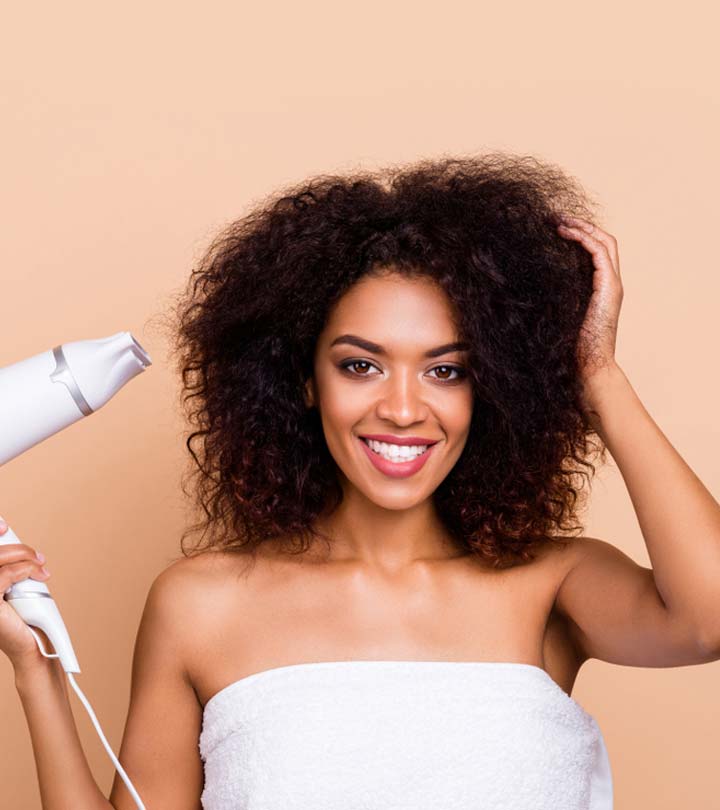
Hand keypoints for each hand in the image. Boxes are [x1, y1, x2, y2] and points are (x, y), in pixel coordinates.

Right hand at [0, 518, 51, 666]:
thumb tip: (20, 550)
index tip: (4, 526)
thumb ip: (12, 571)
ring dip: (24, 557)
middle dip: (15, 548)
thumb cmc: (26, 620)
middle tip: (36, 555)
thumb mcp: (16, 589)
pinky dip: (25, 570)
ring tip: (41, 565)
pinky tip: (39, 574)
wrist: (35, 648)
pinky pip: (5, 575)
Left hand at [556, 216, 623, 408]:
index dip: (577, 237)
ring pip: (604, 242)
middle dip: (580, 226)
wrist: (587, 369)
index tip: (553, 229)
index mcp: (599, 290)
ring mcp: (612, 285)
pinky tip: (565, 233)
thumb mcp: (555, 317)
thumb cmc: (568, 350)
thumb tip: (522, 290)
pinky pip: (599, 252)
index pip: (594, 253)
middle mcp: (609, 284)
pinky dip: (583, 238)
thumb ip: (550, 301)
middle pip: (602, 242)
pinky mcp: (609, 288)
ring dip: (582, 227)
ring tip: (559, 220)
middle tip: (555, 217)